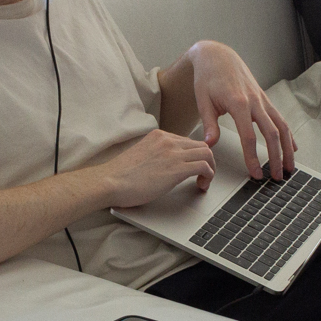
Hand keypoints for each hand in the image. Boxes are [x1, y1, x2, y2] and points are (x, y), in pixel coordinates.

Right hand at [101, 130, 216, 206]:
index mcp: (158, 136)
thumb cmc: (120, 175)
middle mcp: (168, 140)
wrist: (110, 181)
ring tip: (204, 181)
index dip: (194, 155)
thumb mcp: (141, 155)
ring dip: (210, 168)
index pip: (187, 141)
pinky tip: (201, 185)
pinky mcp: (177, 169)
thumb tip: (164, 165)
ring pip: (207, 153)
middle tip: (202, 175)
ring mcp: (173, 153)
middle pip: (201, 145)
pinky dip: (208, 176)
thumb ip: (155, 155)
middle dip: (206, 161)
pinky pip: (205, 166)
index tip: (193, 167)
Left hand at [187, 41, 296, 183]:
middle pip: (272, 134)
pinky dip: (288, 134)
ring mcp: (262, 100)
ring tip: (290, 167)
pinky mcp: (265, 99)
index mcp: (239, 103)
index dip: (253, 157)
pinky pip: (280, 118)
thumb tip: (210, 145)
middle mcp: (255, 101)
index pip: (249, 136)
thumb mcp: (203, 100)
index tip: (255, 174)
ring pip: (282, 126)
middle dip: (276, 157)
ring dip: (288, 148)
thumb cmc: (208, 77)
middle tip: (277, 177)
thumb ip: (209, 124)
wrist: (217, 56)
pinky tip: (293, 147)